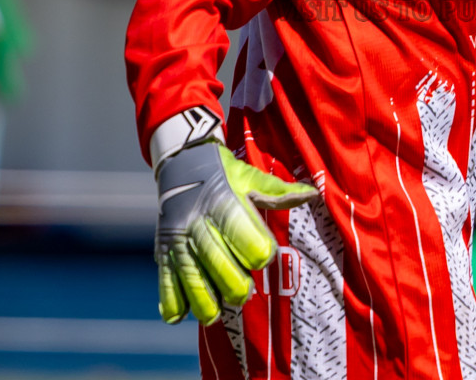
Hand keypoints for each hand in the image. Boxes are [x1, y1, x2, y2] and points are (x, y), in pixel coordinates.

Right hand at [155, 139, 316, 324]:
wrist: (179, 162)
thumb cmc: (222, 174)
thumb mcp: (249, 178)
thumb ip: (278, 192)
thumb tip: (312, 194)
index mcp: (222, 203)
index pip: (245, 237)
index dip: (260, 252)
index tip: (266, 255)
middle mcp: (197, 223)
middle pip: (220, 266)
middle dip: (237, 286)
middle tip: (246, 291)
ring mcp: (178, 240)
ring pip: (192, 282)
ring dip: (207, 303)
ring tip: (219, 310)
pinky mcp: (163, 252)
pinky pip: (166, 285)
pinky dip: (173, 304)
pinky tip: (183, 314)